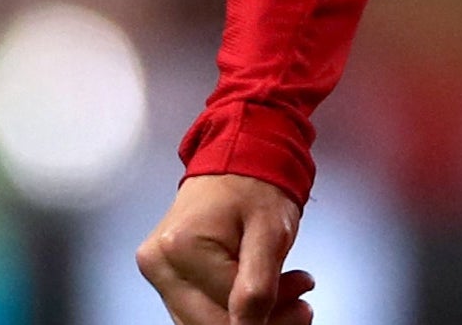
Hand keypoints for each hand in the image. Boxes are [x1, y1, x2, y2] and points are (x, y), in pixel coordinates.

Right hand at [135, 173, 314, 324]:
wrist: (238, 155)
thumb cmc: (256, 184)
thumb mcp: (271, 233)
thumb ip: (259, 285)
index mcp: (181, 248)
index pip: (227, 310)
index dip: (271, 315)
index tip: (303, 306)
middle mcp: (159, 262)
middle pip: (209, 323)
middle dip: (261, 321)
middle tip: (299, 306)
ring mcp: (159, 269)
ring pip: (202, 321)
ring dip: (246, 317)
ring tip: (285, 296)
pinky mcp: (166, 273)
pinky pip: (198, 308)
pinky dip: (231, 308)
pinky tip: (259, 293)